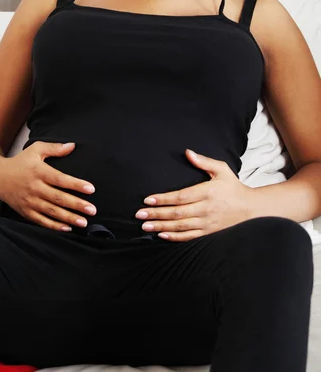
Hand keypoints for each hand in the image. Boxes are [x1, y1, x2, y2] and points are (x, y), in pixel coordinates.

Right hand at [0, 141, 96, 231]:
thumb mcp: (36, 150)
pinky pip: (41, 221)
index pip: (60, 179)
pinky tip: (67, 228)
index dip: (76, 184)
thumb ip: (54, 148)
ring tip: (84, 222)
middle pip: (58, 198)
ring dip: (69, 218)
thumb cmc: (20, 162)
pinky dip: (54, 226)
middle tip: (92, 210)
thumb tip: (73, 145)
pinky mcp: (25, 212)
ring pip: (52, 211)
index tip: (91, 189)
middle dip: (77, 205)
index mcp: (39, 171)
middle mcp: (34, 187)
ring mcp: (29, 201)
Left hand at [135, 149, 254, 241]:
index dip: (164, 199)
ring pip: (180, 227)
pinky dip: (174, 237)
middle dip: (156, 214)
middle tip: (139, 215)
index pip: (181, 197)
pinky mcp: (208, 232)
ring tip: (145, 226)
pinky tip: (161, 235)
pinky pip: (189, 237)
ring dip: (161, 227)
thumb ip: (204, 161)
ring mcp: (207, 223)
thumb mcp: (222, 170)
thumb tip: (188, 152)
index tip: (148, 199)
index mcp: (207, 192)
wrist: (250, 208)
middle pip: (177, 213)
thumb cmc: (233, 187)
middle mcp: (206, 209)